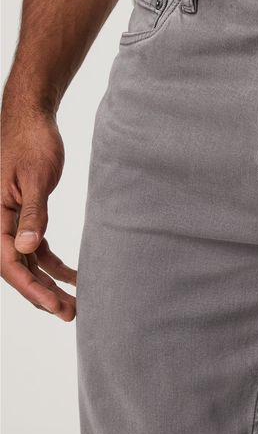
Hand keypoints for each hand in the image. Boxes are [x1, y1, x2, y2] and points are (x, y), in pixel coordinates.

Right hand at [1, 107, 75, 320]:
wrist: (32, 119)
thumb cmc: (32, 143)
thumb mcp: (35, 179)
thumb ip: (33, 215)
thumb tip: (25, 248)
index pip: (9, 261)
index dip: (31, 288)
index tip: (54, 306)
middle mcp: (0, 223)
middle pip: (18, 268)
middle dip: (43, 295)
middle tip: (71, 314)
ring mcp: (12, 221)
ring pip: (28, 262)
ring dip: (49, 284)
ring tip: (74, 304)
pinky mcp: (27, 216)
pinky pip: (37, 249)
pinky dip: (54, 264)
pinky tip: (74, 277)